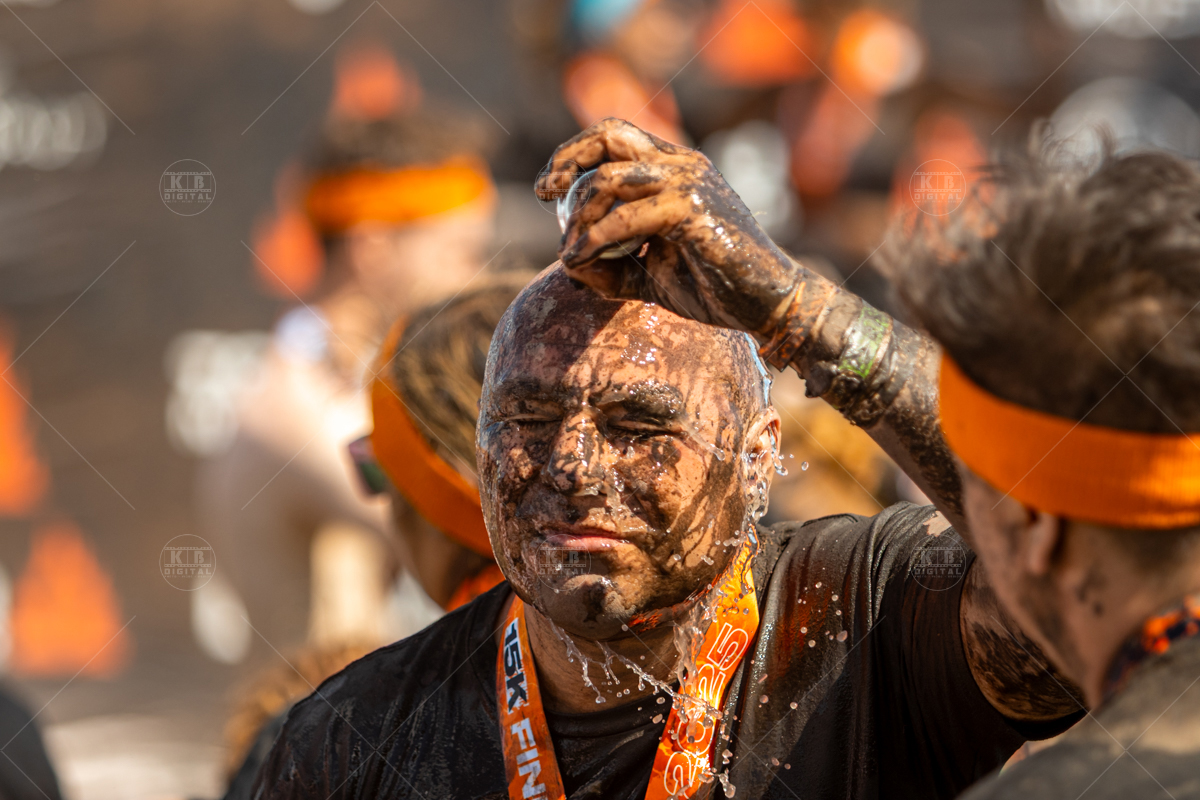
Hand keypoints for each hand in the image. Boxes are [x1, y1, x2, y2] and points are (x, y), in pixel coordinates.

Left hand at [535, 118, 802, 335]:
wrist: (768, 304)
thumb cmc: (713, 286)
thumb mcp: (648, 274)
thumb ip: (609, 264)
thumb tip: (567, 261)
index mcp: (675, 168)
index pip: (614, 136)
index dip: (573, 153)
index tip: (547, 188)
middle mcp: (682, 164)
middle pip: (609, 135)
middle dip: (567, 162)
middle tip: (545, 196)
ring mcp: (689, 183)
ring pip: (611, 178)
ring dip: (579, 216)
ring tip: (571, 252)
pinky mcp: (693, 210)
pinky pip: (627, 218)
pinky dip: (595, 239)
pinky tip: (579, 261)